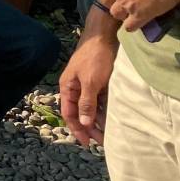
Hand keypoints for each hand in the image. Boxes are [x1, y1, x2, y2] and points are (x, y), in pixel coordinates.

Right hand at [58, 29, 118, 146]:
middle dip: (88, 127)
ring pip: (90, 108)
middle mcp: (75, 88)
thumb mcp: (90, 82)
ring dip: (97, 120)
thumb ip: (87, 103)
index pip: (69, 114)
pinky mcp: (98, 82)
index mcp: (68, 88)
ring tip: (108, 133)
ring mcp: (87, 85)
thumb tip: (84, 123)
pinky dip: (104, 110)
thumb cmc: (94, 58)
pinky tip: (112, 118)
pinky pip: (99, 101)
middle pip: (79, 113)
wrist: (104, 37)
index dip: (76, 129)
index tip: (87, 143)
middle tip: (101, 141)